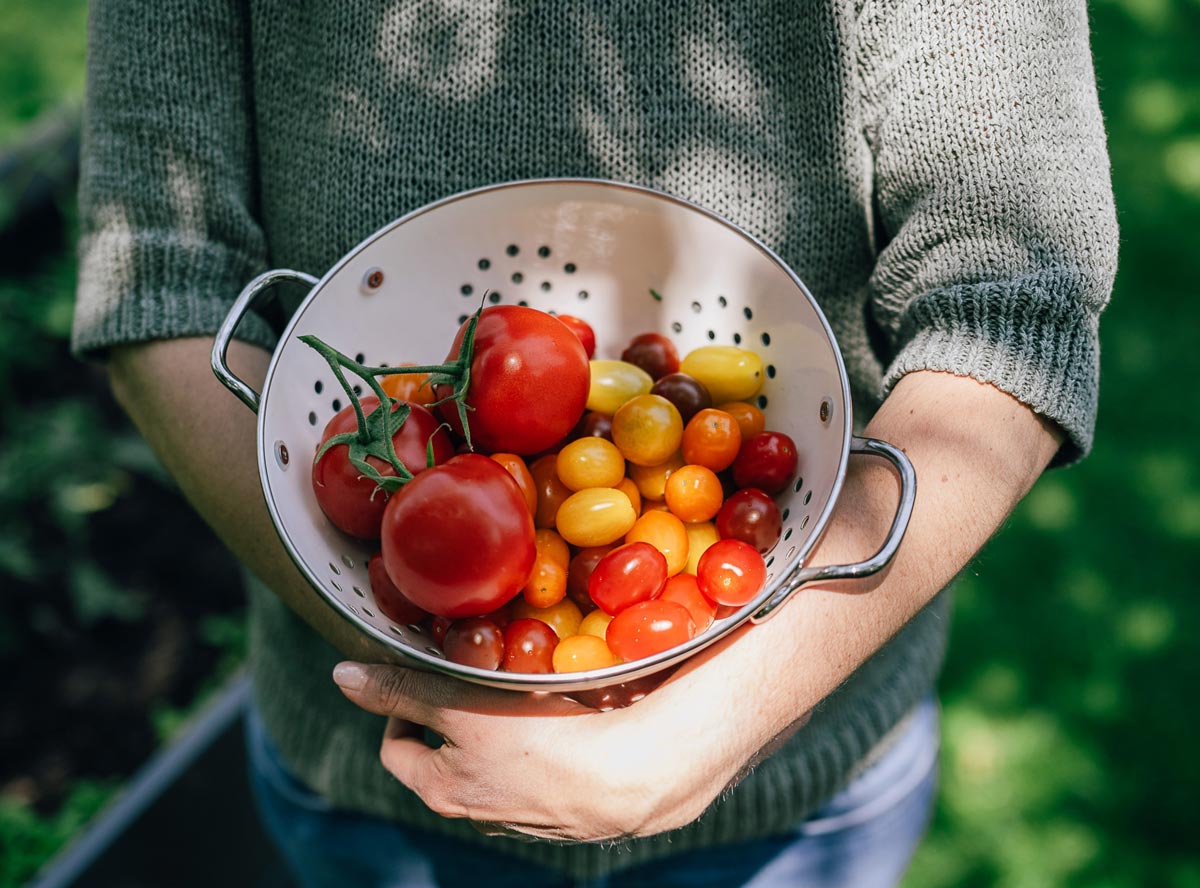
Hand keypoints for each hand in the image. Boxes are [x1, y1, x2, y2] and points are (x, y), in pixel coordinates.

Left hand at [332, 661, 746, 841]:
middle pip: (446, 754)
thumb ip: (404, 689)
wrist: (629, 776)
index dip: (400, 709)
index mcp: (443, 791)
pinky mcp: (566, 803)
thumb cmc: (539, 742)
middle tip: (475, 676)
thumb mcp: (460, 705)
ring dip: (498, 725)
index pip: (397, 749)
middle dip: (455, 713)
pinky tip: (563, 712)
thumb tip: (344, 677)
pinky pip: (540, 765)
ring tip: (520, 687)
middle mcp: (479, 812)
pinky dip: (540, 738)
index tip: (423, 679)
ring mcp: (524, 812)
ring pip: (494, 760)